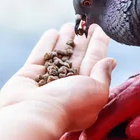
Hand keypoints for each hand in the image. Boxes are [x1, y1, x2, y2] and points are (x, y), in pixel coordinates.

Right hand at [0, 23, 116, 132]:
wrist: (33, 115)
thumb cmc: (69, 105)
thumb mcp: (97, 91)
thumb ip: (103, 75)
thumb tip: (110, 61)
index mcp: (86, 91)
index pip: (95, 63)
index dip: (98, 45)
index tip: (99, 30)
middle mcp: (67, 86)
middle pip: (78, 57)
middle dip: (83, 41)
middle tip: (86, 24)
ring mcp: (47, 80)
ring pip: (59, 54)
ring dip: (66, 39)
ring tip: (71, 24)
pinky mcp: (29, 75)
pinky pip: (40, 55)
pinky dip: (47, 44)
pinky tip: (53, 32)